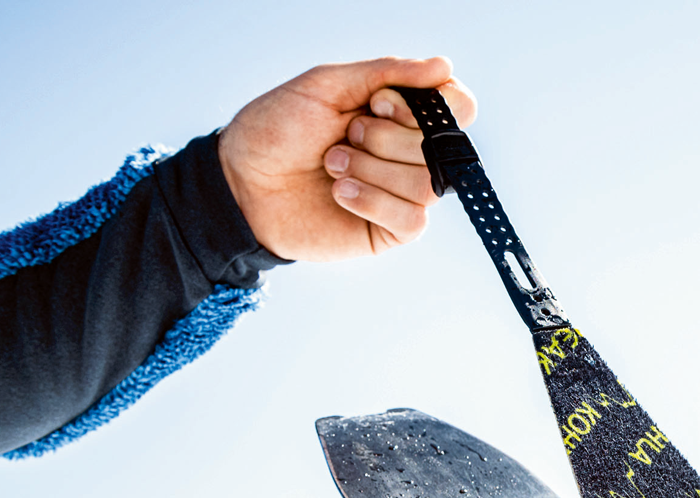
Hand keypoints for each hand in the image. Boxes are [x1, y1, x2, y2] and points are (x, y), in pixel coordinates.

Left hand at [218, 56, 476, 260]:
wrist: (241, 182)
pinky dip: (373, 201)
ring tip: (333, 166)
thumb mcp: (327, 84)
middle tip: (343, 136)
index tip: (377, 103)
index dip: (426, 107)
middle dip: (382, 138)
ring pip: (427, 184)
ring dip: (372, 170)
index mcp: (402, 114)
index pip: (458, 107)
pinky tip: (340, 194)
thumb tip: (445, 66)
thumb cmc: (278, 129)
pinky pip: (413, 219)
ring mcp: (404, 193)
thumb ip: (387, 72)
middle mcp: (410, 153)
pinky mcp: (392, 230)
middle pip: (438, 146)